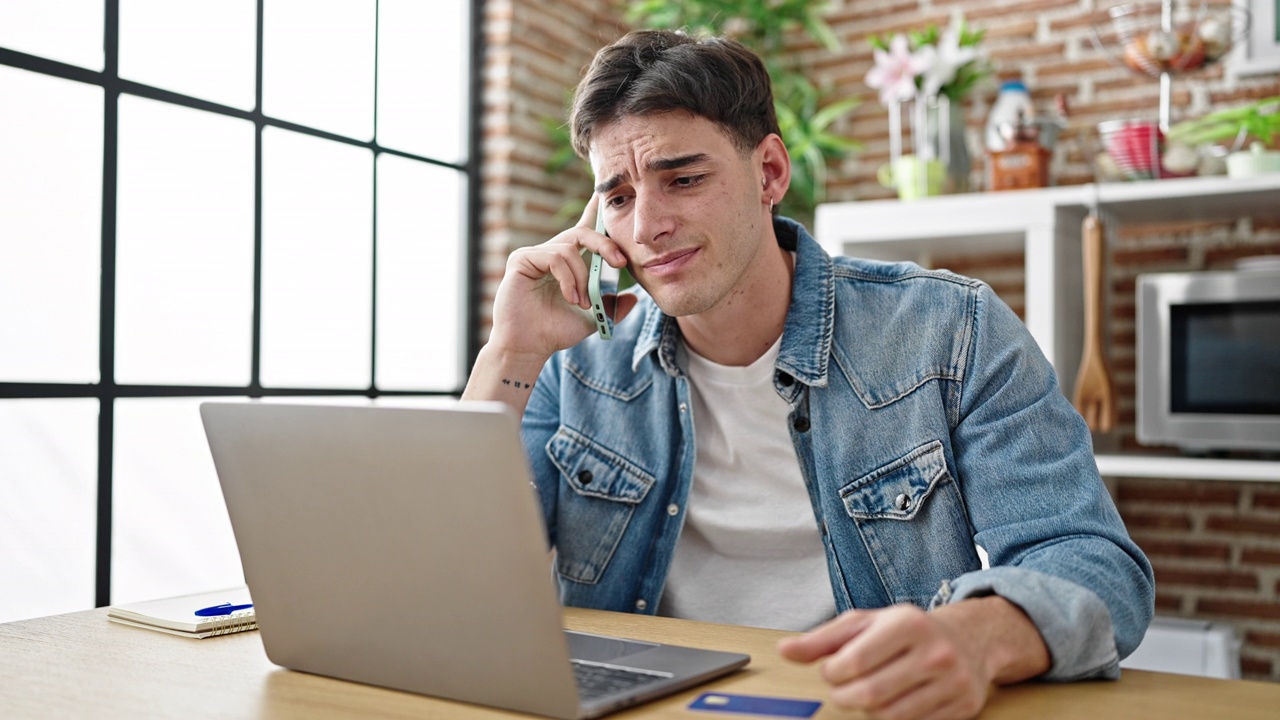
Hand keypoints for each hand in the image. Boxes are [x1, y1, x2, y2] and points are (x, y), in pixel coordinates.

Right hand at [487, 194, 635, 359]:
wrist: (530, 347)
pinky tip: (570, 298)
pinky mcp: (521, 259)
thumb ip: (612, 306)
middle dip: (605, 245)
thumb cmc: (555, 331)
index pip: (585, 231)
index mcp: (568, 262)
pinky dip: (568, 279)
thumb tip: (634, 297)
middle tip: (621, 263)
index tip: (608, 196)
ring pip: (570, 249)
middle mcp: (551, 252)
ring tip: (582, 302)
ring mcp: (535, 254)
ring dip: (583, 277)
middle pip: (583, 233)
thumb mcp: (593, 318)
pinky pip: (555, 257)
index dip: (596, 211)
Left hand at [778, 598, 1047, 719]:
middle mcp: (934, 652)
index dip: (832, 673)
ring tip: (871, 690)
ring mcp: (952, 682)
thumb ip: (822, 639)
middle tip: (845, 686)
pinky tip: (895, 699)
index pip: (853, 662)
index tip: (832, 670)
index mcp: (907, 624)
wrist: (968, 640)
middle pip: (869, 694)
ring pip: (889, 715)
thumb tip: (785, 650)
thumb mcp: (864, 624)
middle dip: (845, 695)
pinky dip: (894, 717)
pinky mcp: (962, 707)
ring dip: (869, 709)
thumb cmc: (906, 631)